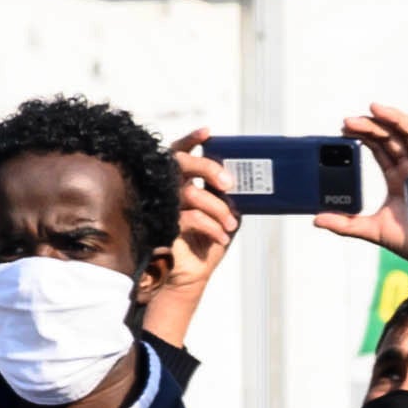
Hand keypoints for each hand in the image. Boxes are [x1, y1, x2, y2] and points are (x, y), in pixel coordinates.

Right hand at [146, 136, 242, 352]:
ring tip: (231, 226)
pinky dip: (211, 227)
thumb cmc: (204, 242)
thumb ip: (225, 195)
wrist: (190, 275)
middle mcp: (166, 188)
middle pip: (182, 162)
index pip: (180, 151)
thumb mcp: (221, 214)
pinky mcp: (162, 225)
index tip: (208, 132)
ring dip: (218, 209)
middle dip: (209, 168)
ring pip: (190, 193)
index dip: (191, 138)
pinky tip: (222, 237)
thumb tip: (246, 179)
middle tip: (229, 184)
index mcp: (179, 180)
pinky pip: (190, 218)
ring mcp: (162, 205)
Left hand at [322, 104, 407, 258]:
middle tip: (345, 123)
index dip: (364, 137)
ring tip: (361, 114)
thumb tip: (316, 220)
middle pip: (389, 137)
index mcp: (399, 179)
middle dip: (368, 127)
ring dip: (382, 120)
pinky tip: (382, 113)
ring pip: (402, 131)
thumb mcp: (372, 230)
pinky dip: (400, 120)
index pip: (380, 149)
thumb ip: (345, 224)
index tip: (342, 131)